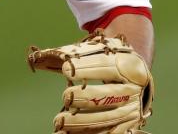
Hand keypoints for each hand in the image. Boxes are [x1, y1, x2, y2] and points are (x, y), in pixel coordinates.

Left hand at [27, 31, 153, 132]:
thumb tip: (39, 56)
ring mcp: (131, 110)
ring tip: (59, 122)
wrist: (139, 79)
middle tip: (65, 97)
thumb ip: (73, 53)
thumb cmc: (111, 61)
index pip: (108, 65)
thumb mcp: (100, 51)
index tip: (66, 68)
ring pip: (106, 119)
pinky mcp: (127, 126)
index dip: (86, 67)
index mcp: (129, 66)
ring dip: (81, 122)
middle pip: (108, 96)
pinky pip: (107, 133)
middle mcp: (133, 89)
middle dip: (85, 98)